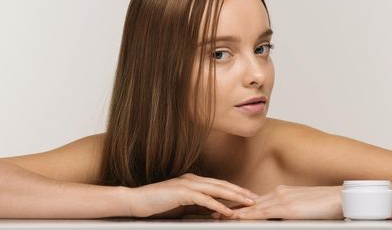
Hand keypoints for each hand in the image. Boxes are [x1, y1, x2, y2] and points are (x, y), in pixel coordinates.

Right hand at [122, 173, 258, 217]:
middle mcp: (192, 180)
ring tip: (249, 203)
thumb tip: (215, 212)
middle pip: (222, 185)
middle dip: (241, 192)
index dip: (235, 190)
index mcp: (193, 181)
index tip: (249, 197)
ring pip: (217, 190)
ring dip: (235, 197)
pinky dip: (218, 205)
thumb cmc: (156, 205)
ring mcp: (187, 184)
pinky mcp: (181, 193)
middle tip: (256, 198)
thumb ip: (198, 207)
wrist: (135, 202)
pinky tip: (228, 212)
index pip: (219, 185)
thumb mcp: (182, 206)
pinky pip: (204, 199)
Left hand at [214, 185, 343, 219]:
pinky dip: (249, 216)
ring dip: (235, 213)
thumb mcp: (305, 210)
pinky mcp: (289, 208)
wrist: (343, 197)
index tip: (226, 209)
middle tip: (213, 211)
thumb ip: (290, 213)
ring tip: (218, 216)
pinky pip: (263, 213)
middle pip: (250, 203)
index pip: (256, 201)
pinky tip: (238, 219)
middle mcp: (279, 194)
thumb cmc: (328, 205)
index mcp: (282, 194)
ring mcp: (283, 199)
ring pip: (253, 208)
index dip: (240, 206)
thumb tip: (282, 220)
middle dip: (232, 208)